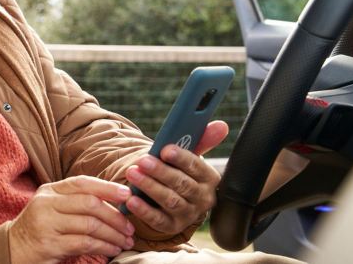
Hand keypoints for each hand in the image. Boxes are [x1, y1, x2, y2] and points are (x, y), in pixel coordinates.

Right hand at [9, 176, 134, 263]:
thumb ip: (75, 201)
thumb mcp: (52, 208)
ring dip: (113, 234)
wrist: (12, 249)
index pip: (82, 183)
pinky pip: (84, 243)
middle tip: (130, 227)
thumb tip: (114, 201)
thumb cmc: (39, 228)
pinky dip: (103, 246)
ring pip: (90, 224)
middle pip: (90, 203)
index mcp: (49, 191)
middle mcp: (46, 203)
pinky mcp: (49, 244)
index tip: (128, 195)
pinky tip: (112, 250)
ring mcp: (47, 223)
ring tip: (125, 241)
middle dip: (115, 216)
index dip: (107, 187)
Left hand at [123, 120, 228, 234]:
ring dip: (149, 186)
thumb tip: (221, 125)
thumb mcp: (189, 157)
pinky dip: (144, 210)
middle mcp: (202, 198)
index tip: (165, 149)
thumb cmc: (180, 171)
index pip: (196, 166)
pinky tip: (131, 200)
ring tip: (132, 173)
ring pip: (169, 200)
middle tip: (142, 161)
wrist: (174, 198)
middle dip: (161, 171)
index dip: (181, 158)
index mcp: (209, 178)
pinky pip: (158, 220)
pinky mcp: (172, 226)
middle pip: (182, 184)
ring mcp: (188, 214)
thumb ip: (202, 140)